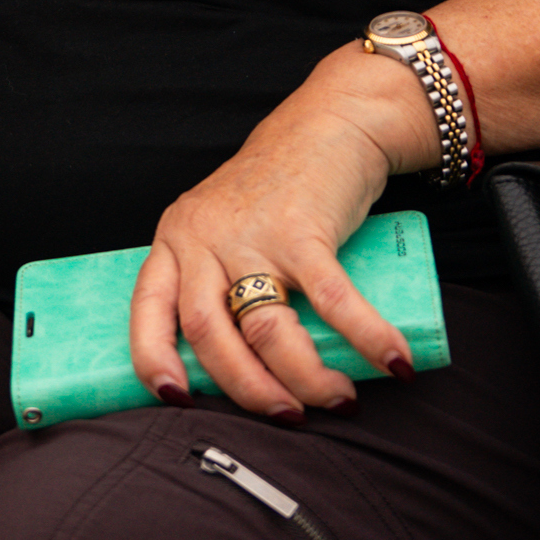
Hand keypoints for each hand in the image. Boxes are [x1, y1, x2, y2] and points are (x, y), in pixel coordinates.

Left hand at [127, 49, 434, 420]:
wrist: (329, 122)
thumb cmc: (278, 188)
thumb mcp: (225, 227)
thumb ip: (221, 282)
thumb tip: (246, 367)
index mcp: (177, 240)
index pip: (148, 307)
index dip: (153, 357)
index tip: (172, 399)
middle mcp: (205, 238)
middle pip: (209, 332)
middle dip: (245, 389)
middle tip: (284, 417)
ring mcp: (252, 234)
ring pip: (265, 327)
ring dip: (304, 377)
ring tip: (336, 401)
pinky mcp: (304, 229)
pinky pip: (333, 299)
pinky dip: (365, 337)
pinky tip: (391, 362)